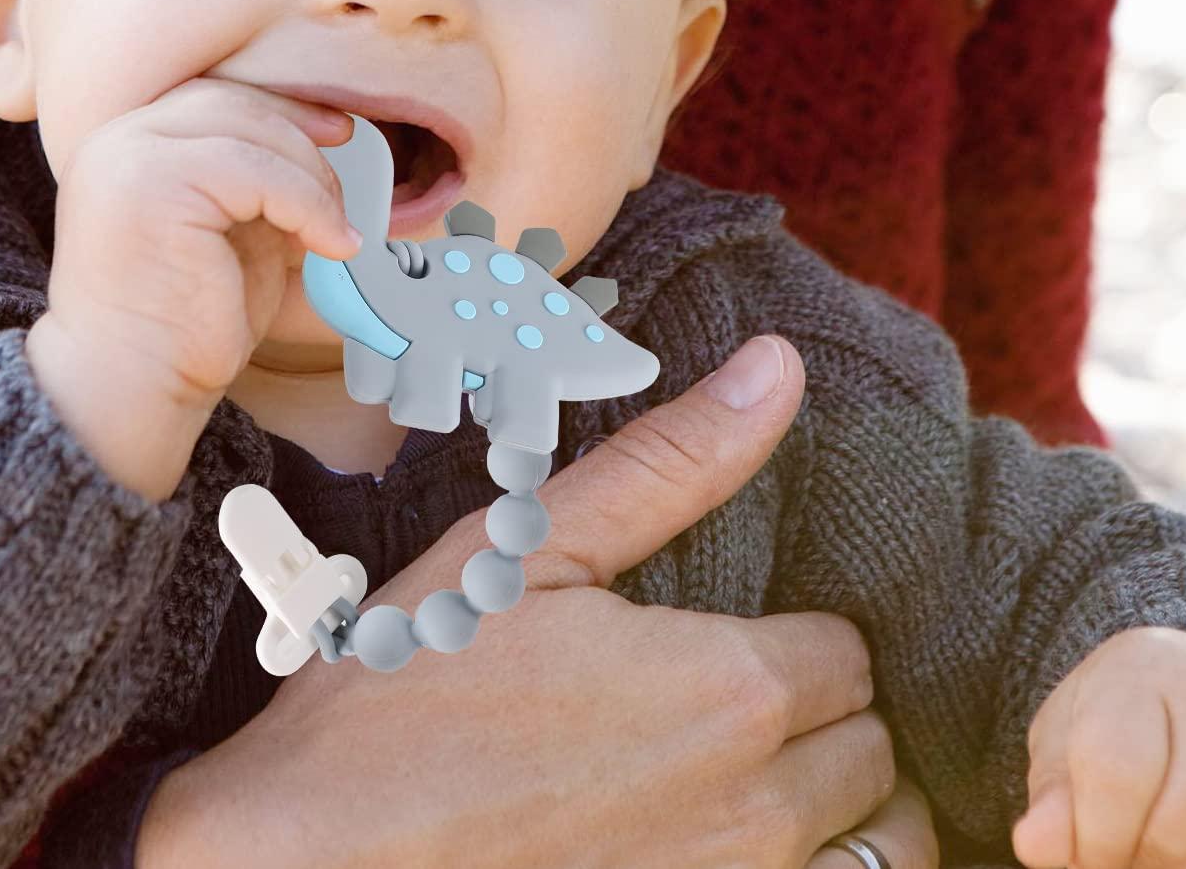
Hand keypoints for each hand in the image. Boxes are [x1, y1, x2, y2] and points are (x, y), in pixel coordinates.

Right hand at [25, 77, 358, 502]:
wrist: (131, 386)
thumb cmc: (181, 324)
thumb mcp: (230, 232)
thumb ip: (257, 186)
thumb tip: (327, 151)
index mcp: (126, 144)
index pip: (214, 98)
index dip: (281, 109)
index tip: (335, 132)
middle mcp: (117, 139)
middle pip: (232, 103)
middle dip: (302, 139)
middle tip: (343, 193)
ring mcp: (129, 156)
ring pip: (250, 131)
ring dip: (311, 179)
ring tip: (334, 232)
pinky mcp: (153, 184)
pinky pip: (258, 172)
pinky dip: (309, 204)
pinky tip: (329, 244)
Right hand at [141, 336, 937, 868]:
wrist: (304, 862)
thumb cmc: (408, 697)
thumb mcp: (530, 551)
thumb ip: (674, 461)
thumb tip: (780, 365)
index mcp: (730, 687)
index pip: (849, 648)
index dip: (793, 631)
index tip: (725, 635)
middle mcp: (759, 811)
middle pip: (871, 746)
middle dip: (816, 714)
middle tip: (720, 700)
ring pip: (880, 844)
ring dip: (833, 807)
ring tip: (742, 781)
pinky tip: (717, 841)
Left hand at [1014, 626, 1185, 868]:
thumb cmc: (1113, 721)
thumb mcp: (1068, 740)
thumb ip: (1054, 796)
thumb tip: (1033, 847)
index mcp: (1141, 669)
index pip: (1115, 770)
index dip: (1095, 837)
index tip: (1086, 854)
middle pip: (1175, 823)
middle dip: (1137, 860)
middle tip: (1117, 852)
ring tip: (1151, 851)